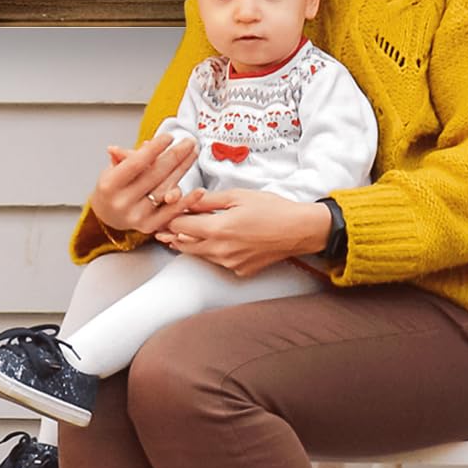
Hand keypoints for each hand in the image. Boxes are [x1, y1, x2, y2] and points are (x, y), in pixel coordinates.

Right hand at [89, 132, 198, 235]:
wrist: (108, 215)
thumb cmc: (112, 188)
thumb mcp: (113, 168)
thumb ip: (129, 156)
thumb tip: (147, 145)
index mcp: (109, 185)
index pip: (136, 163)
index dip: (155, 149)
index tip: (169, 136)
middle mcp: (122, 202)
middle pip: (155, 175)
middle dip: (175, 156)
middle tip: (188, 142)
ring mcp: (137, 216)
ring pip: (165, 189)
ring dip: (182, 170)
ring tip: (192, 154)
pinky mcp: (150, 226)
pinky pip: (172, 212)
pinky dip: (187, 201)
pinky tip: (199, 190)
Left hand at [153, 189, 332, 277]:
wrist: (299, 230)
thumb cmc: (273, 209)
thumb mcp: (237, 196)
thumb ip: (207, 202)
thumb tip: (186, 202)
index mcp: (218, 230)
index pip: (179, 227)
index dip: (170, 218)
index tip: (168, 211)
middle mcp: (220, 251)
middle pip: (183, 244)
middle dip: (175, 233)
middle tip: (168, 223)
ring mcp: (230, 264)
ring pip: (199, 254)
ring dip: (192, 242)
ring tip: (190, 228)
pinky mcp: (239, 271)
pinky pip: (216, 261)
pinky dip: (211, 250)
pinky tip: (217, 239)